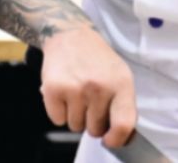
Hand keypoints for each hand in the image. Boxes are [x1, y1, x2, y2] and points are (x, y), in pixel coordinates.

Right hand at [40, 27, 137, 147]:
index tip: (109, 139)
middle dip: (92, 122)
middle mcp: (99, 87)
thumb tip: (121, 137)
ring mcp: (76, 89)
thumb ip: (123, 105)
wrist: (71, 37)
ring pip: (75, 126)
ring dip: (75, 116)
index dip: (117, 138)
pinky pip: (57, 120)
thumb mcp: (121, 76)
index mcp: (121, 84)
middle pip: (95, 129)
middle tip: (90, 102)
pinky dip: (59, 111)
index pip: (123, 124)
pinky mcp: (54, 89)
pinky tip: (65, 93)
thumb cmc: (98, 61)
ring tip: (78, 94)